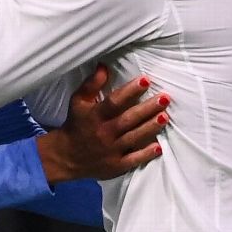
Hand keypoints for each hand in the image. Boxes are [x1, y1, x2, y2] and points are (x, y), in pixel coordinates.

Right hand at [36, 65, 167, 182]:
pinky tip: (158, 147)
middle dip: (147, 109)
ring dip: (150, 127)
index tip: (145, 80)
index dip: (130, 91)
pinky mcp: (115, 165)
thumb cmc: (76, 124)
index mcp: (95, 116)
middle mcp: (104, 133)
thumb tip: (104, 66)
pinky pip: (132, 160)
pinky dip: (145, 154)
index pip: (114, 102)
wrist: (66, 156)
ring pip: (133, 138)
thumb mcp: (78, 101)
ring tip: (165, 117)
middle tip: (165, 98)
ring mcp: (110, 150)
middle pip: (128, 119)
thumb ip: (91, 84)